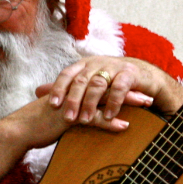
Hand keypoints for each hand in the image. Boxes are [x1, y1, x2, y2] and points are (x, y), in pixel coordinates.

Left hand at [40, 57, 182, 126]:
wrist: (145, 75)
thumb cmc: (113, 80)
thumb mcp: (88, 80)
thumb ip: (65, 86)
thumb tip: (37, 91)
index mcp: (85, 64)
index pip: (67, 74)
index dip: (59, 88)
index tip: (52, 104)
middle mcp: (98, 63)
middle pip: (81, 80)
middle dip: (73, 100)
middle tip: (68, 118)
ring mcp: (114, 67)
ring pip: (98, 84)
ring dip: (91, 103)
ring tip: (86, 120)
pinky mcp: (130, 74)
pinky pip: (119, 88)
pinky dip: (113, 103)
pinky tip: (109, 116)